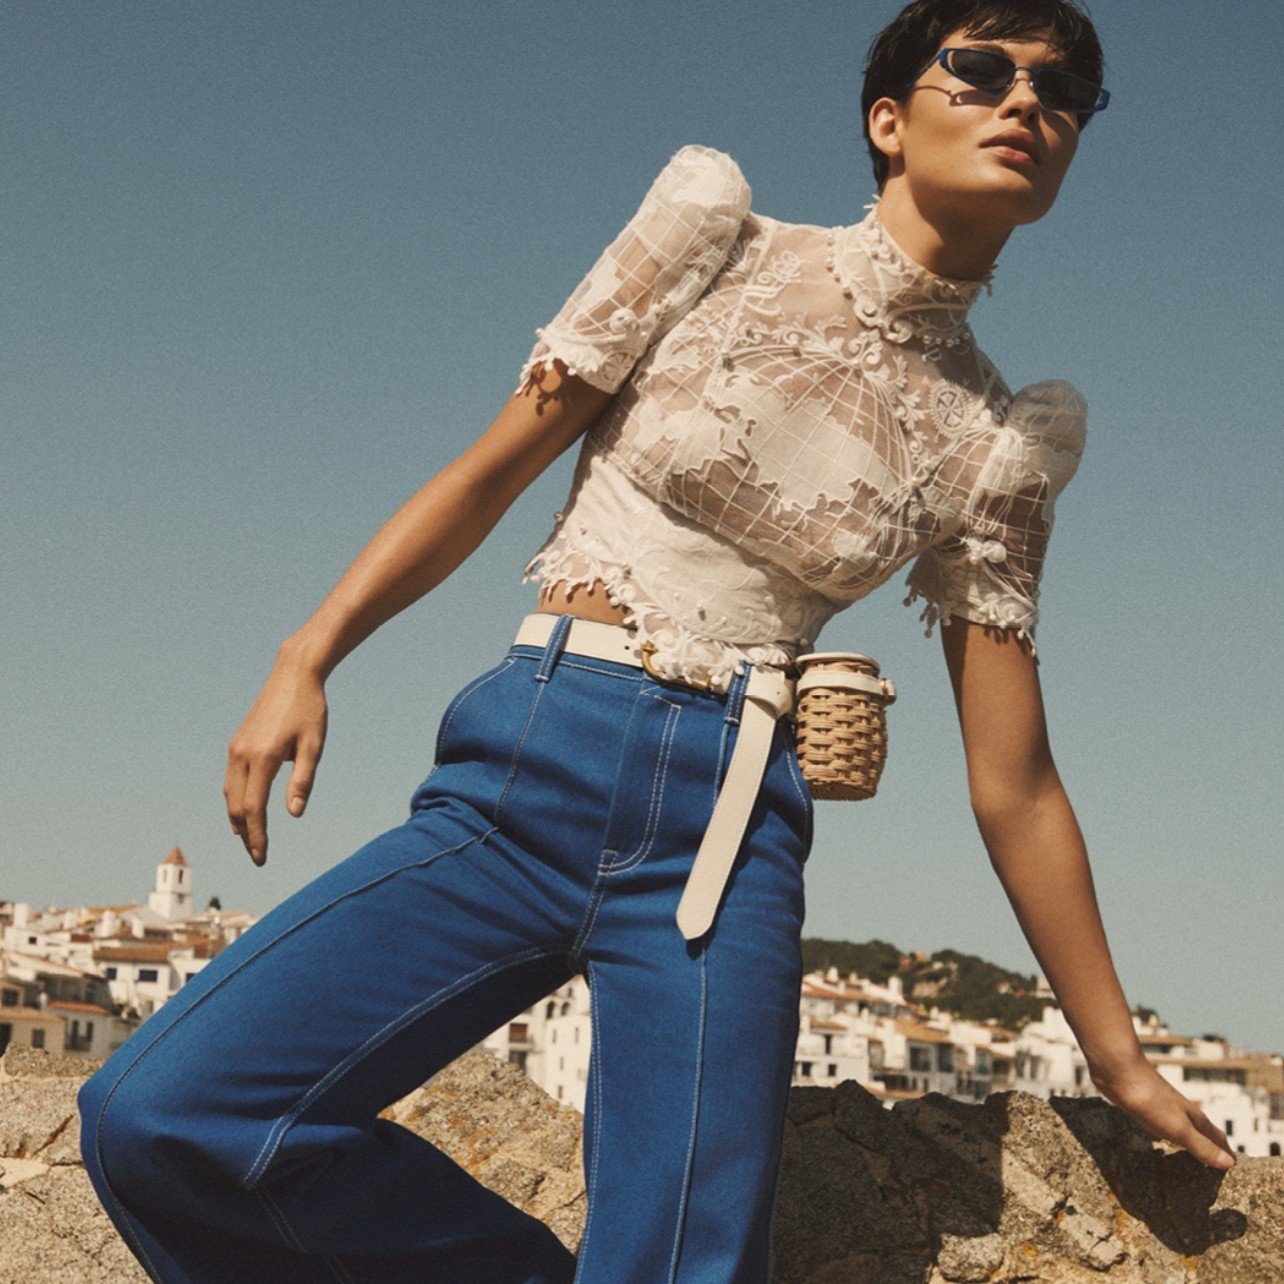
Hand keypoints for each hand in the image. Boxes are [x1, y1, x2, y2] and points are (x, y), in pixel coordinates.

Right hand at [224, 645, 328, 866]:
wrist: (294, 674)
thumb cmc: (310, 710)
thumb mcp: (314, 746)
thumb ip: (303, 781)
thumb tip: (294, 815)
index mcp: (262, 758)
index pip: (254, 808)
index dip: (257, 836)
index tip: (262, 858)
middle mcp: (242, 755)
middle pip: (237, 807)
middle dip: (247, 835)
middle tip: (258, 857)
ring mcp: (236, 748)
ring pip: (230, 794)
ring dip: (238, 819)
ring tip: (250, 839)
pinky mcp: (237, 742)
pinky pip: (231, 779)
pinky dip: (236, 800)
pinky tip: (246, 809)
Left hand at [1088, 1056, 1236, 1171]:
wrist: (1118, 1071)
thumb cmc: (1151, 1099)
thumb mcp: (1179, 1128)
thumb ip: (1202, 1146)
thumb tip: (1229, 1164)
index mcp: (1194, 1119)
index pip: (1217, 1138)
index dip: (1227, 1153)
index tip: (1234, 1169)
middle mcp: (1181, 1113)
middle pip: (1200, 1134)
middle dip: (1209, 1149)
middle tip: (1215, 1169)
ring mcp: (1161, 1109)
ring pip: (1179, 1130)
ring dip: (1186, 1144)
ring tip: (1189, 1159)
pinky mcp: (1142, 1108)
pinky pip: (1158, 1127)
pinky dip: (1162, 1138)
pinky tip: (1156, 1141)